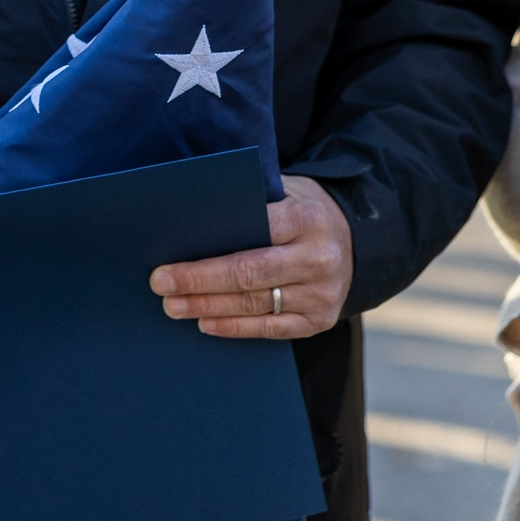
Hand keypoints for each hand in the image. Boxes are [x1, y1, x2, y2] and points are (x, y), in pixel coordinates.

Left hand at [150, 175, 352, 338]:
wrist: (357, 240)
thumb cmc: (304, 210)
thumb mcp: (286, 192)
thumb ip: (249, 203)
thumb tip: (191, 218)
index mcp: (306, 219)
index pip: (251, 236)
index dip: (205, 255)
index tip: (167, 263)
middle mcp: (317, 259)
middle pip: (248, 275)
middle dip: (198, 282)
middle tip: (161, 286)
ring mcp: (321, 294)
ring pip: (254, 305)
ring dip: (208, 307)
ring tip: (174, 306)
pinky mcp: (319, 321)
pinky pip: (270, 328)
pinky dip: (234, 327)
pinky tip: (206, 323)